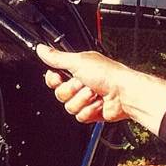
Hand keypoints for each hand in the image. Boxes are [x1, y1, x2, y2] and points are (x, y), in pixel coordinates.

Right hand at [36, 46, 165, 134]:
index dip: (53, 79)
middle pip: (60, 94)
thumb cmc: (108, 75)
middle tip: (85, 84)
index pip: (53, 77)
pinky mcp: (92, 112)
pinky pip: (80, 117)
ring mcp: (86, 99)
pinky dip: (90, 111)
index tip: (58, 77)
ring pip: (69, 107)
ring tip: (96, 94)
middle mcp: (81, 83)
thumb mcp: (79, 62)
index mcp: (77, 69)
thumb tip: (41, 49)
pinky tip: (100, 104)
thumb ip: (57, 58)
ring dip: (83, 101)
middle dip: (73, 90)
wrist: (124, 94)